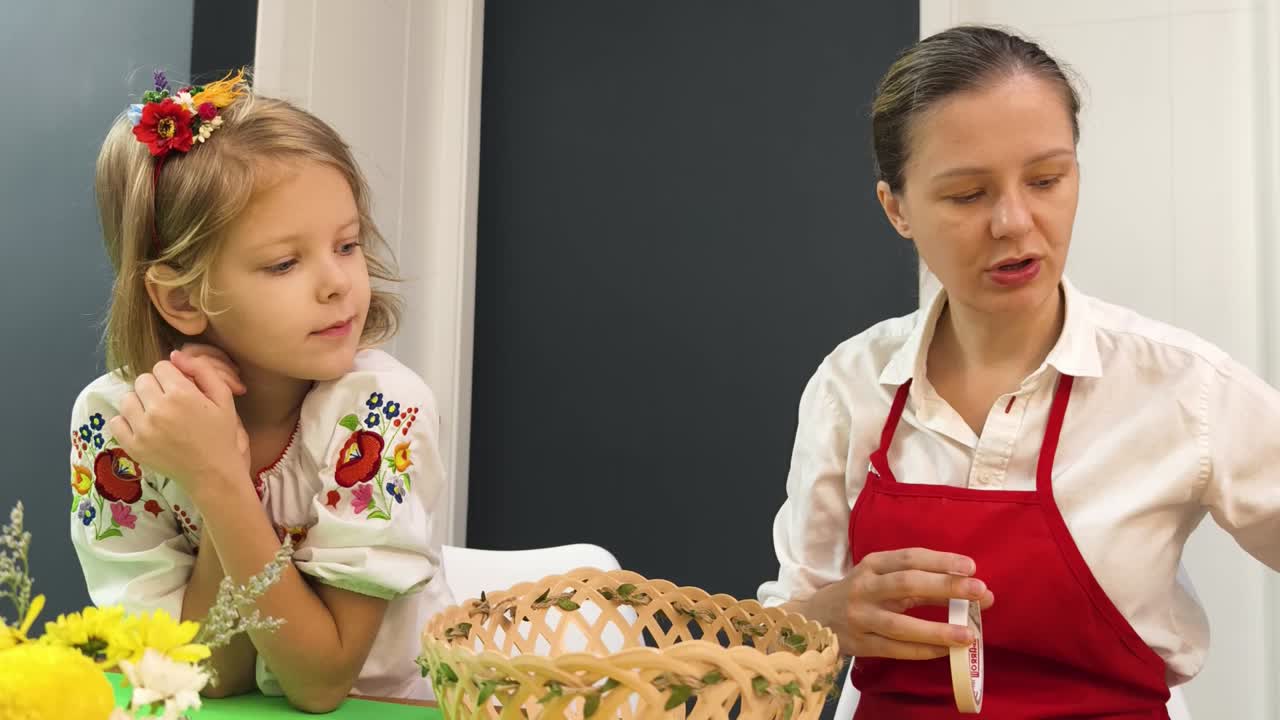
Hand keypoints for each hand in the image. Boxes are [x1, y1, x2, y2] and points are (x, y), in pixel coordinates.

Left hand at [109, 353, 247, 496]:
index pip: (161, 366)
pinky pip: (116, 421)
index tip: (181, 389)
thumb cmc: (220, 434)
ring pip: (127, 399)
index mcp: (181, 394)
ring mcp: (142, 429)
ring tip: (156, 415)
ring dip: (140, 403)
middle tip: (169, 403)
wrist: (212, 473)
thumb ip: (202, 371)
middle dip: (155, 387)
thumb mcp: (224, 398)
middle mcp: (158, 409)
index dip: (172, 376)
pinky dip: (127, 422)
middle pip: (142, 380)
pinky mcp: (132, 445)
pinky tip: (145, 427)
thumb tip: (174, 354)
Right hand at [810, 548, 995, 659]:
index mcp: (872, 565)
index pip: (909, 557)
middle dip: (945, 586)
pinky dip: (922, 651)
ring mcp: (860, 617)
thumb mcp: (883, 580)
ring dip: (937, 629)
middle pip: (906, 584)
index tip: (971, 567)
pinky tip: (945, 651)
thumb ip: (921, 584)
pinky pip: (895, 649)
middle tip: (980, 592)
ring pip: (900, 624)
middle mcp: (864, 587)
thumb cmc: (861, 594)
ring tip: (968, 634)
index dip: (940, 561)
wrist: (815, 618)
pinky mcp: (860, 644)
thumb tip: (971, 591)